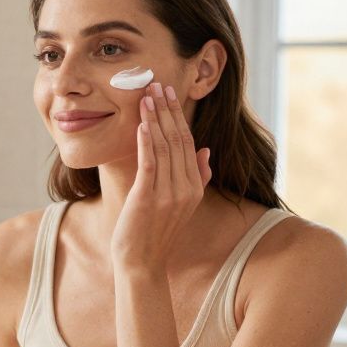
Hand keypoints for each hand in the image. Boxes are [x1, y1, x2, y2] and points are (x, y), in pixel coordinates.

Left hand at [110, 83, 211, 271]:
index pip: (188, 143)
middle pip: (178, 140)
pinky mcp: (149, 199)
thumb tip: (205, 150)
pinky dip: (147, 143)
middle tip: (158, 84)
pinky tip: (143, 124)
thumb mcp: (181, 203)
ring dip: (155, 119)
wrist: (142, 263)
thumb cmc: (154, 232)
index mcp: (194, 187)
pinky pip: (150, 165)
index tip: (169, 94)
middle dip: (168, 110)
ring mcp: (169, 194)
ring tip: (147, 96)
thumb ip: (197, 177)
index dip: (178, 116)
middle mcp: (186, 188)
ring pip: (164, 148)